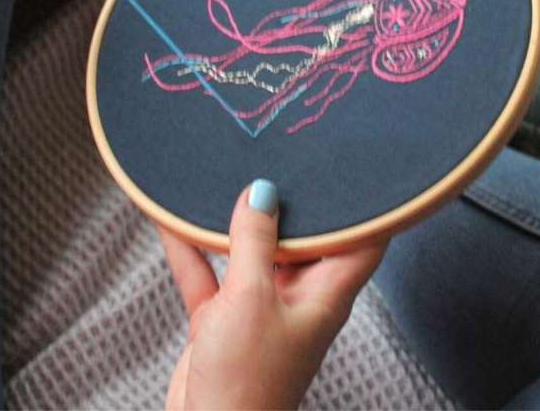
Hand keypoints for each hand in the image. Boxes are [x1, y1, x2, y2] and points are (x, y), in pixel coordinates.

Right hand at [160, 180, 386, 409]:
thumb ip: (256, 241)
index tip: (356, 169)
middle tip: (280, 157)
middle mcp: (298, 296)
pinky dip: (193, 250)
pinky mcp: (224, 320)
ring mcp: (260, 307)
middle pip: (303, 238)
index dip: (367, 207)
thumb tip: (262, 192)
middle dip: (290, 202)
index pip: (363, 243)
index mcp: (325, 294)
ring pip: (252, 253)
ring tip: (225, 179)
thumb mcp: (252, 298)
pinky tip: (172, 220)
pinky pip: (209, 274)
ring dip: (235, 224)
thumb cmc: (246, 383)